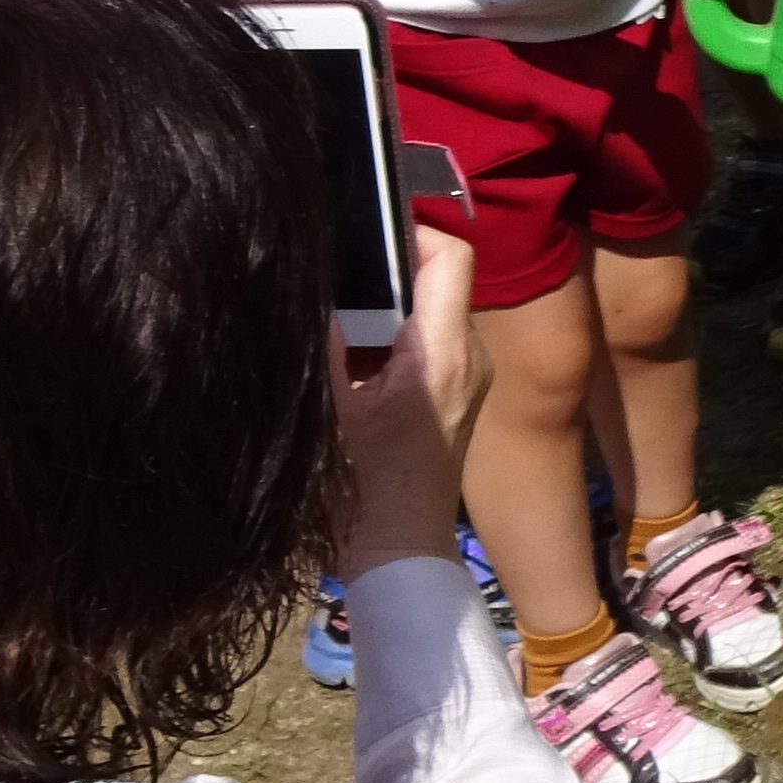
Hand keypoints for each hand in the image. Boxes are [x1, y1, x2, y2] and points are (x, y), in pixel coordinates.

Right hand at [334, 225, 478, 576]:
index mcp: (443, 352)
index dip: (411, 231)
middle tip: (336, 274)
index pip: (451, 256)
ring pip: (430, 309)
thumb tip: (313, 284)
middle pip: (438, 279)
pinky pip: (429, 339)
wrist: (398, 552)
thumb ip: (326, 341)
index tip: (365, 232)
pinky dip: (393, 334)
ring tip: (338, 314)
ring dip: (387, 305)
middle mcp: (468, 355)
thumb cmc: (364, 486)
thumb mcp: (332, 407)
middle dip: (388, 270)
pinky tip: (353, 353)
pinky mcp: (457, 393)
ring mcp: (468, 375)